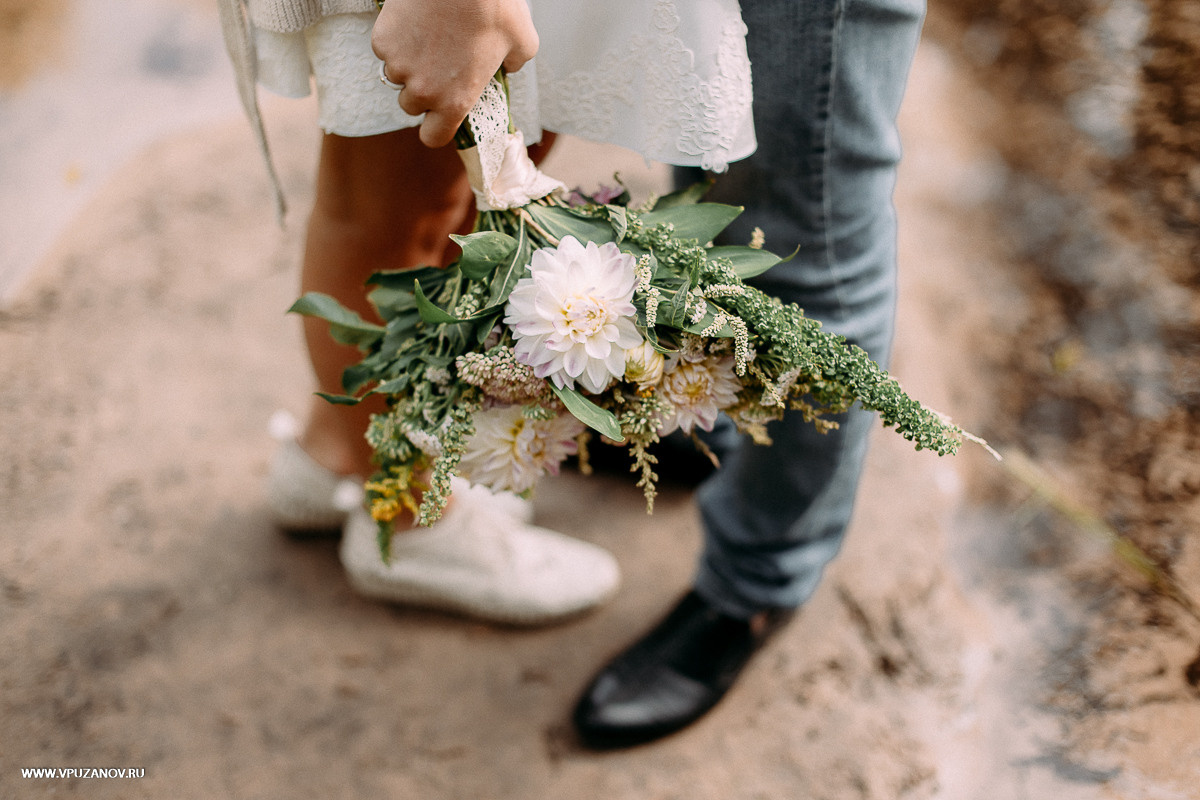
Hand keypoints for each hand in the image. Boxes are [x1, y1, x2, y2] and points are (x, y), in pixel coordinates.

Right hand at [373, 0, 538, 147]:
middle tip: (438, 64)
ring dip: (408, 64)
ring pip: (396, 76)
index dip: (435, 128)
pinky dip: (396, 39)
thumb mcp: (522, 43)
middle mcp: (423, 91)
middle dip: (422, 90)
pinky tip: (416, 20)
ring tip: (429, 37)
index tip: (438, 116)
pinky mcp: (382, 41)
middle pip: (412, 105)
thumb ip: (513, 65)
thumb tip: (507, 66)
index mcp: (456, 101)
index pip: (433, 137)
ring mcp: (398, 66)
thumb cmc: (495, 5)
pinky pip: (386, 49)